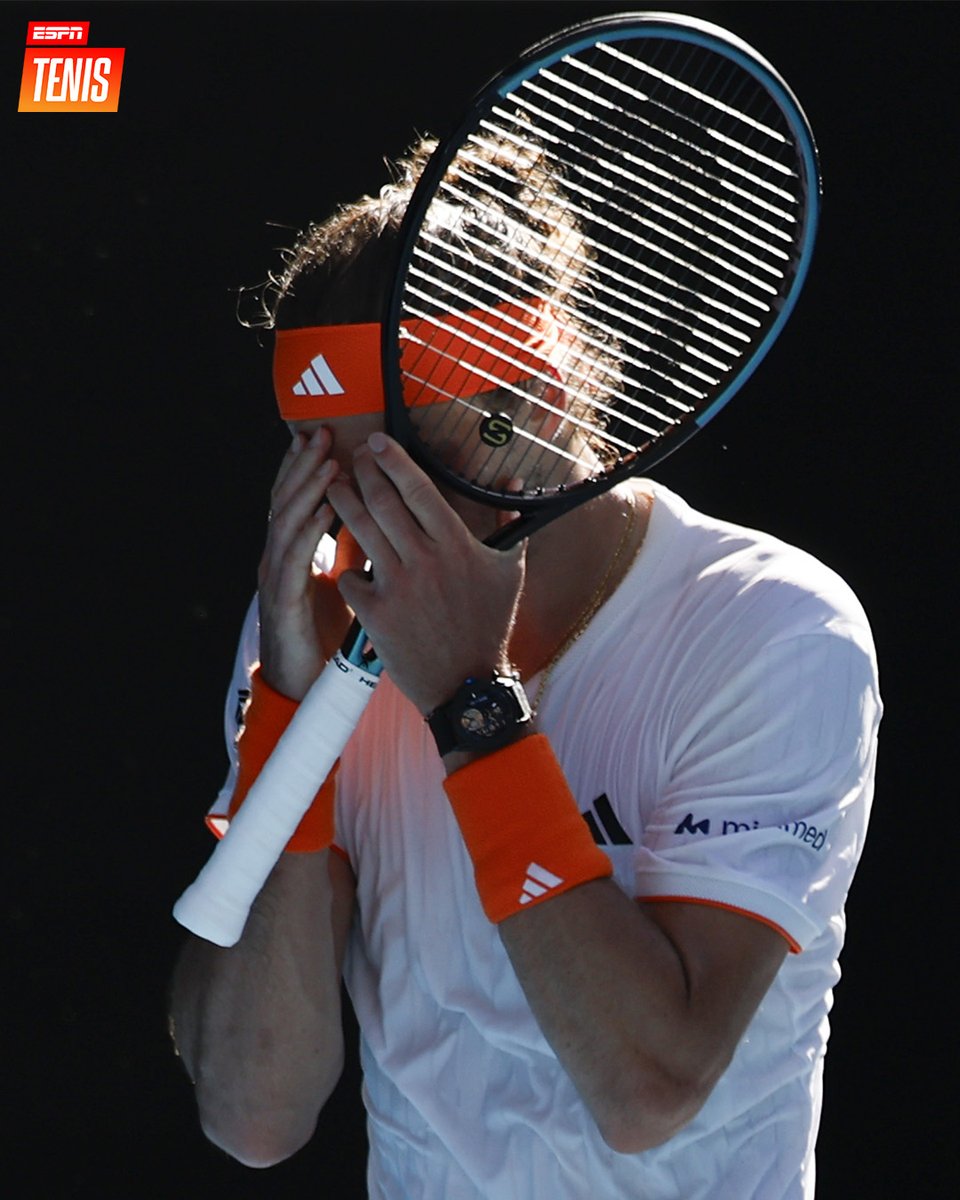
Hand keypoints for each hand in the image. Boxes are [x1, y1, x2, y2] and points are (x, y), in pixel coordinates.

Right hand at [257, 426, 353, 699]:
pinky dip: (309, 531)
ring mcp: (276, 578)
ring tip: (327, 461)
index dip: (305, 466)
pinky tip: (324, 511)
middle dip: (304, 464)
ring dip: (307, 489)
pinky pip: (295, 558)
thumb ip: (354, 550)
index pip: (295, 498)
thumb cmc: (324, 633)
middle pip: (286, 500)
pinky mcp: (284, 601)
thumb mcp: (345, 582)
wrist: (305, 686)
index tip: (322, 434)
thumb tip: (382, 519)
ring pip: (287, 522)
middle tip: (322, 432)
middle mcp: (278, 558)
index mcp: (291, 551)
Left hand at [328, 432, 526, 713]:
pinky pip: (350, 578)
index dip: (394, 460)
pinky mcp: (375, 614)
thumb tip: (514, 485)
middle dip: (362, 472)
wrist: (467, 685)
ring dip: (342, 503)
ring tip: (333, 486)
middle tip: (352, 457)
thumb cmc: (490, 626)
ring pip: (360, 530)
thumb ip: (507, 524)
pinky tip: (347, 562)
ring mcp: (397, 586)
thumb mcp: (509, 572)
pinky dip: (347, 568)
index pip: (418, 488)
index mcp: (456, 545)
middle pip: (382, 501)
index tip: (377, 441)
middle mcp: (425, 559)